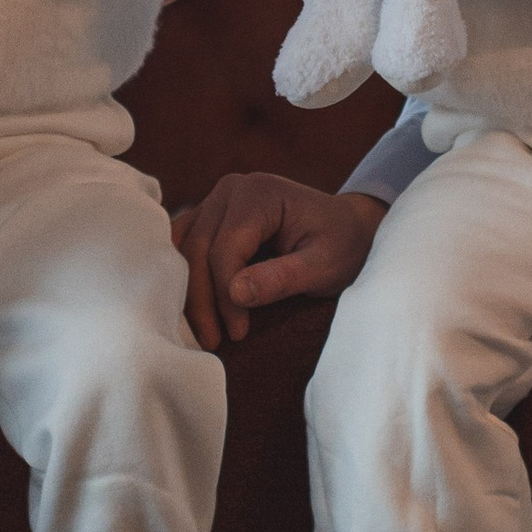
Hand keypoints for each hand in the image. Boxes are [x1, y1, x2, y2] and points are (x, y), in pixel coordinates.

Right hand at [169, 170, 384, 349]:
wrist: (349, 228)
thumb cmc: (341, 245)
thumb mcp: (324, 266)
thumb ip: (282, 278)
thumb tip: (236, 292)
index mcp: (259, 194)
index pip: (224, 250)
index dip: (225, 296)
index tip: (238, 333)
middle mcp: (231, 190)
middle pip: (197, 248)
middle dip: (201, 300)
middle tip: (212, 342)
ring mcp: (217, 200)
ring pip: (182, 248)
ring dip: (186, 291)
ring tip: (201, 331)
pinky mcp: (210, 216)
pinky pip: (184, 246)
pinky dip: (184, 277)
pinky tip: (194, 309)